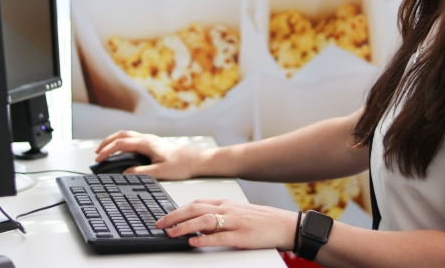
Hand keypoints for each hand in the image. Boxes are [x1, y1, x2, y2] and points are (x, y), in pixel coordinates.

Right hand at [94, 130, 203, 179]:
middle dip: (107, 142)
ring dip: (114, 141)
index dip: (107, 151)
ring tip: (104, 151)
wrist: (197, 160)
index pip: (121, 143)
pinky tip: (121, 153)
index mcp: (147, 143)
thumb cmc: (181, 165)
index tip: (98, 159)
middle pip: (121, 135)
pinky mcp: (153, 144)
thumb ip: (140, 172)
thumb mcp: (159, 172)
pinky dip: (122, 144)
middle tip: (96, 153)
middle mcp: (147, 138)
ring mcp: (150, 140)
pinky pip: (133, 140)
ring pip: (127, 135)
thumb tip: (124, 173)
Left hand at [157, 199, 298, 250]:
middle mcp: (228, 209)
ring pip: (204, 220)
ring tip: (171, 233)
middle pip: (196, 209)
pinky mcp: (242, 236)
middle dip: (174, 216)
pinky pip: (219, 237)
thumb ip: (219, 216)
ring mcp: (235, 222)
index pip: (196, 202)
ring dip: (184, 227)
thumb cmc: (262, 220)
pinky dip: (204, 239)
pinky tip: (193, 242)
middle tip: (159, 224)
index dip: (178, 209)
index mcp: (226, 203)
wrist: (285, 224)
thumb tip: (197, 224)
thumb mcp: (238, 213)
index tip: (164, 217)